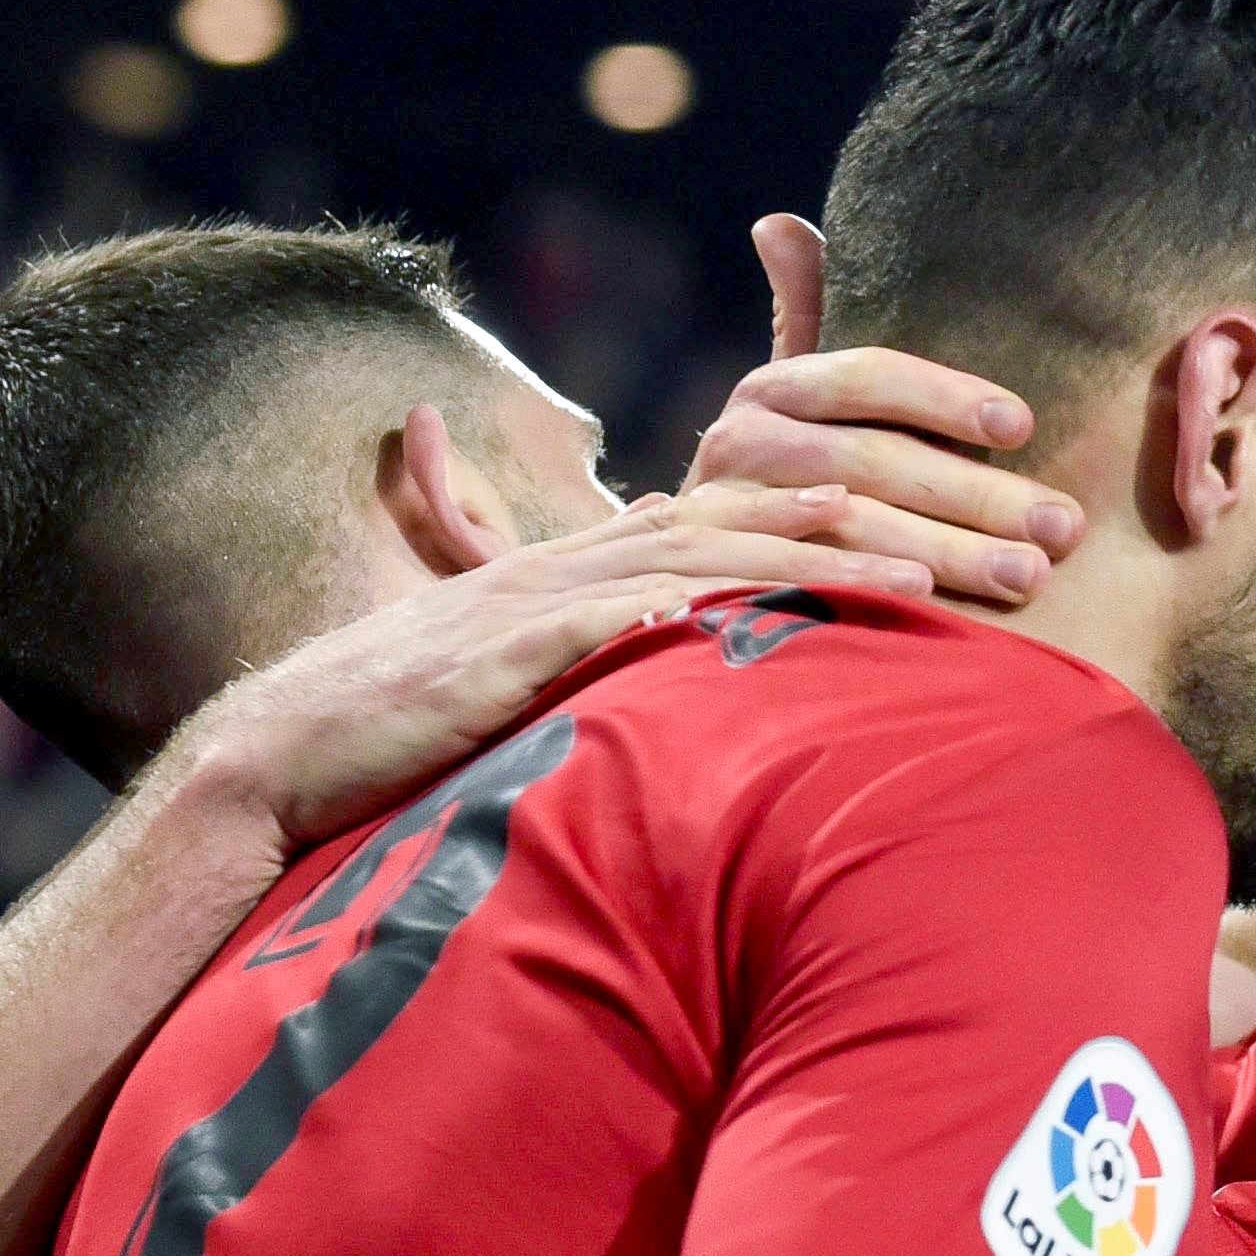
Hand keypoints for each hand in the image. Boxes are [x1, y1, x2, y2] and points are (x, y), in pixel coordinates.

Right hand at [173, 465, 957, 853]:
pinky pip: (597, 628)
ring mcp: (538, 606)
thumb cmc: (418, 728)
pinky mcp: (502, 659)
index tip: (926, 506)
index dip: (834, 504)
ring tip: (913, 571)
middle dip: (865, 526)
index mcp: (589, 567)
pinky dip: (669, 615)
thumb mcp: (537, 680)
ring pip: (698, 560)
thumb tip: (687, 643)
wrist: (284, 751)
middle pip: (747, 523)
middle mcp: (575, 565)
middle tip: (971, 545)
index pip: (735, 515)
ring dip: (810, 561)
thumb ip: (612, 653)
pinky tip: (739, 613)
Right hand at [679, 214, 1079, 607]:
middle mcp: (742, 439)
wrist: (677, 574)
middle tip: (1063, 527)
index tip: (1022, 423)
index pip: (867, 376)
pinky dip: (858, 584)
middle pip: (872, 458)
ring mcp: (721, 507)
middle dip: (977, 494)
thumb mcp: (799, 405)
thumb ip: (806, 320)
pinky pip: (795, 579)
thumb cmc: (784, 481)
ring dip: (944, 550)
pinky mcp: (710, 576)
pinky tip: (923, 599)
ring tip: (1028, 575)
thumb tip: (779, 225)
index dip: (943, 395)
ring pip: (848, 520)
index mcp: (776, 390)